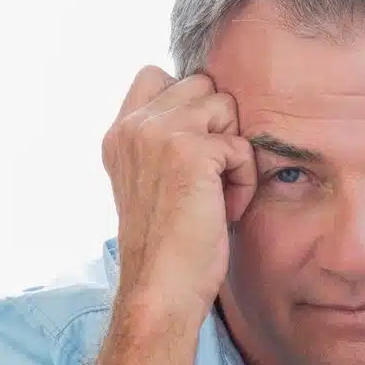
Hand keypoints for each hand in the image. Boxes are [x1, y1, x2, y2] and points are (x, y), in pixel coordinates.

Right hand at [101, 66, 256, 323]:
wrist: (161, 289)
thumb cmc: (168, 249)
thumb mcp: (154, 184)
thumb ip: (164, 144)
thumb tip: (210, 115)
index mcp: (120, 134)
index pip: (158, 75)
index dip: (191, 106)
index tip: (196, 159)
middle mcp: (134, 126)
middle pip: (201, 85)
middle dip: (218, 127)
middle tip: (210, 179)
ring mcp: (159, 134)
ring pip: (225, 106)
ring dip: (233, 151)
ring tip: (218, 195)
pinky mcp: (190, 151)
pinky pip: (242, 146)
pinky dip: (244, 181)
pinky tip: (224, 211)